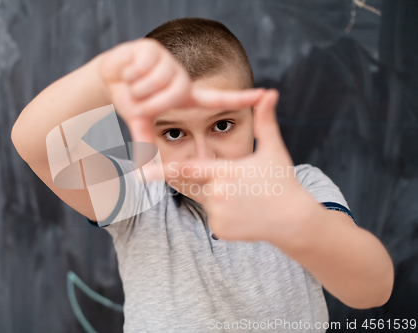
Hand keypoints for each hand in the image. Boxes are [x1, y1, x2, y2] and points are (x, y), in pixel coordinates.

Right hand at [98, 38, 264, 143]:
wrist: (109, 75)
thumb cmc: (129, 99)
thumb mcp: (140, 121)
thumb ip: (144, 141)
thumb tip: (142, 171)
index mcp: (185, 96)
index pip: (216, 99)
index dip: (241, 97)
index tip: (266, 94)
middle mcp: (181, 78)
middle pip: (170, 97)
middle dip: (147, 103)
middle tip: (138, 98)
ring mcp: (168, 62)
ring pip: (154, 83)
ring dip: (136, 89)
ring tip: (133, 84)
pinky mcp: (152, 48)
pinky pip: (142, 69)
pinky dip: (129, 74)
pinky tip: (128, 70)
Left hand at [156, 90, 317, 243]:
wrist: (294, 221)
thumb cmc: (283, 182)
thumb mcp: (273, 150)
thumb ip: (265, 121)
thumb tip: (271, 92)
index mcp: (224, 171)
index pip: (185, 169)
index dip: (160, 170)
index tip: (138, 173)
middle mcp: (216, 194)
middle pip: (198, 182)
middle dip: (211, 180)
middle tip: (238, 184)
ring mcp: (217, 214)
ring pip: (206, 200)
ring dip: (220, 196)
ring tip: (246, 198)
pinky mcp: (219, 230)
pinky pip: (213, 217)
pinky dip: (224, 213)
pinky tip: (246, 212)